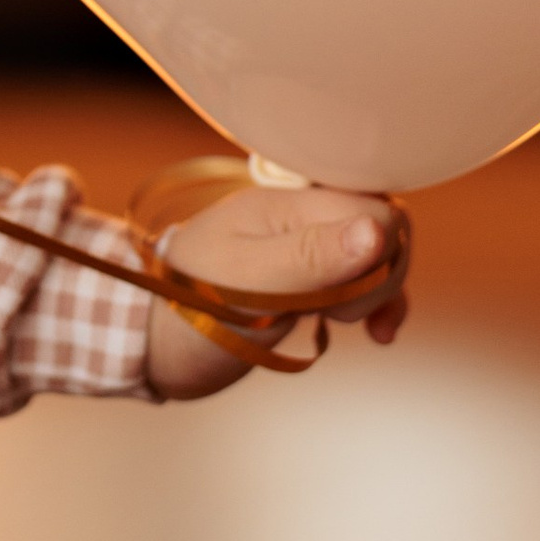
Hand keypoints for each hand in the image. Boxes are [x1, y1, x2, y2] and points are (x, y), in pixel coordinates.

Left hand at [144, 180, 409, 399]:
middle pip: (385, 229)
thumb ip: (312, 255)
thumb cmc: (193, 306)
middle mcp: (301, 215)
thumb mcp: (253, 284)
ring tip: (354, 325)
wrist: (154, 339)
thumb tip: (378, 231)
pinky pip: (365, 278)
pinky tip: (378, 334)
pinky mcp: (310, 276)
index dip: (378, 256)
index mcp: (286, 201)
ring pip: (380, 254)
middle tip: (339, 312)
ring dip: (380, 294)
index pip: (376, 209)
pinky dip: (377, 304)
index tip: (345, 296)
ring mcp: (306, 244)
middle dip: (379, 277)